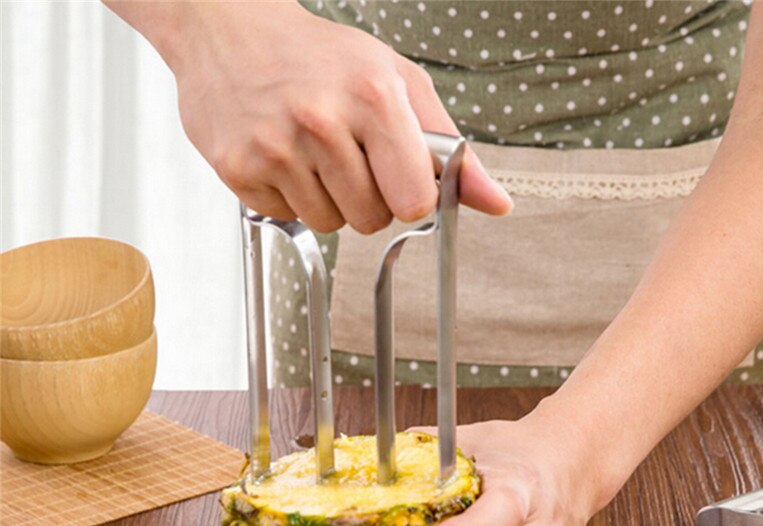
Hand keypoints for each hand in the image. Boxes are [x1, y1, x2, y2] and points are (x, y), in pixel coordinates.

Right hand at [146, 1, 510, 231]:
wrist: (231, 30)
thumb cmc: (321, 57)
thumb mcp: (398, 84)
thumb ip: (450, 148)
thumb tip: (497, 203)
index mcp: (373, 97)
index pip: (414, 201)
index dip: (410, 196)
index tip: (397, 175)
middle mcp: (321, 122)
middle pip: (371, 221)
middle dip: (368, 198)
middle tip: (348, 156)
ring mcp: (276, 149)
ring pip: (329, 225)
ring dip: (328, 200)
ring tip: (312, 154)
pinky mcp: (239, 170)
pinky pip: (288, 218)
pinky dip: (290, 197)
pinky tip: (283, 157)